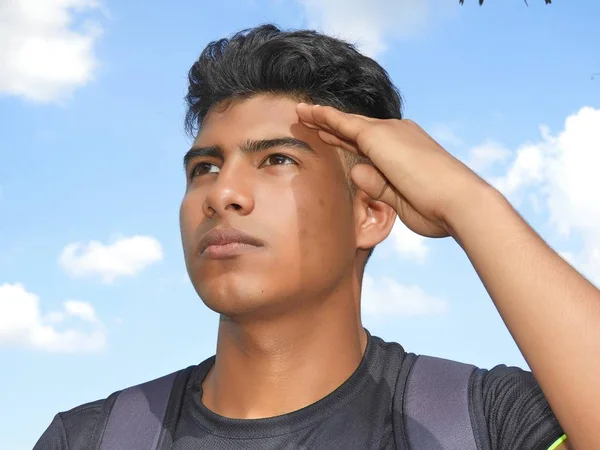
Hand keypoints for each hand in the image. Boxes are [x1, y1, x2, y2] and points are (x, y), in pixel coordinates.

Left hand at [296, 103, 491, 237]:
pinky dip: (325, 117)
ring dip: (322, 118)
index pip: (368, 143)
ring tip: (301, 111)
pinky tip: (309, 112)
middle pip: (355, 129)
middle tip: (309, 118)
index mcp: (406, 150)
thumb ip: (378, 185)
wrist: (459, 202)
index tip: (328, 137)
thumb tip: (355, 171)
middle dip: (330, 125)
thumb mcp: (400, 199)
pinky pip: (344, 124)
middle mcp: (398, 135)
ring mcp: (389, 133)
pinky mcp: (379, 137)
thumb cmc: (438, 208)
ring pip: (347, 124)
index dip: (346, 140)